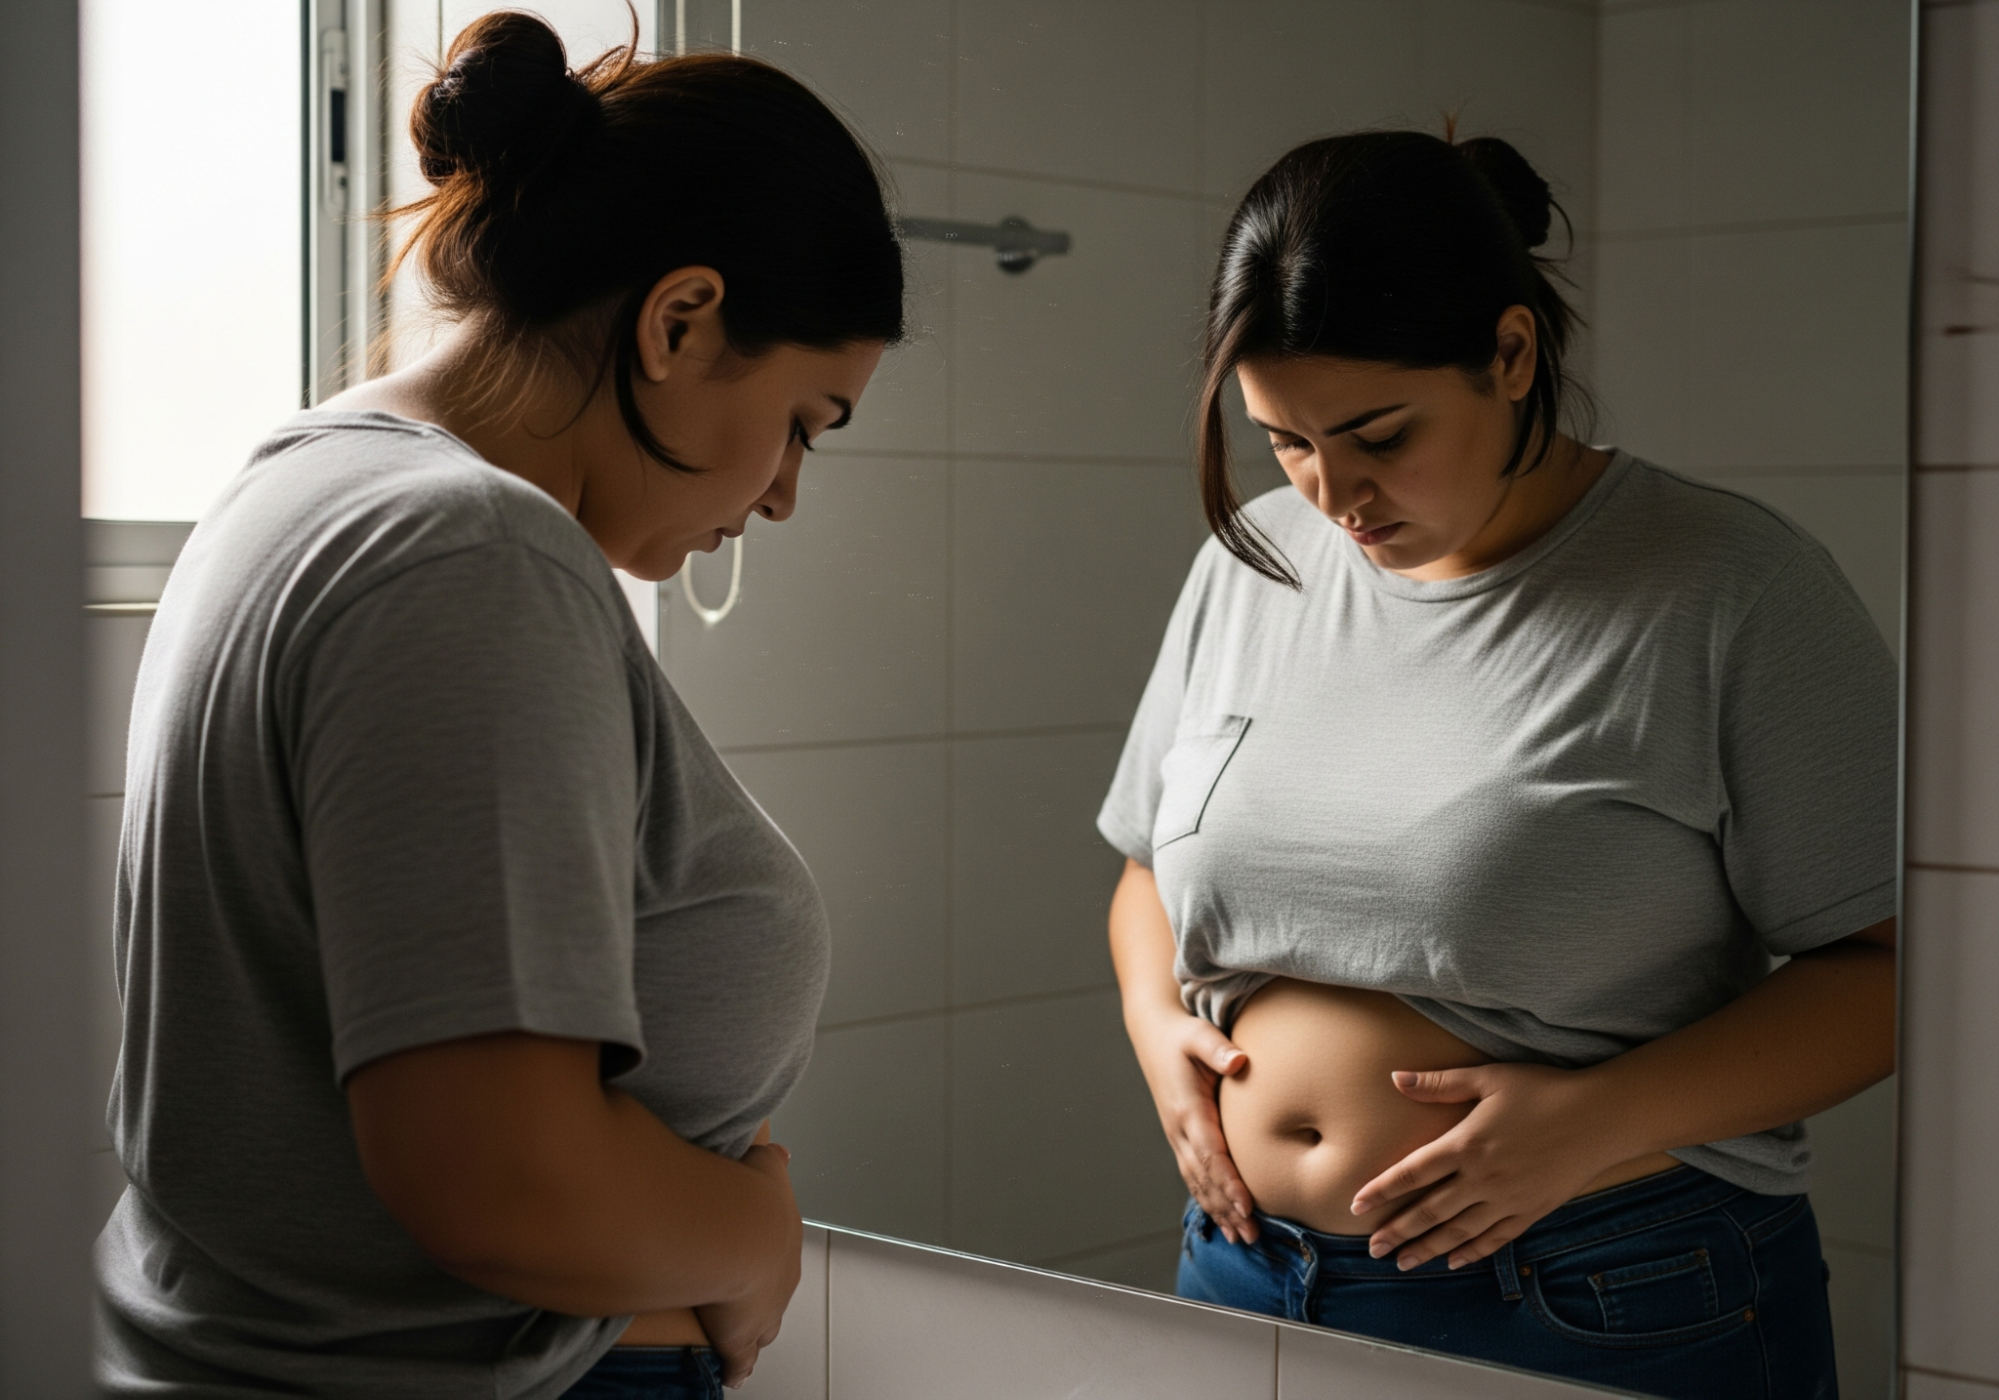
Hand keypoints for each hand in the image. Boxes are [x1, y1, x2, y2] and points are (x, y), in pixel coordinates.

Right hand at [695, 1142, 800, 1387]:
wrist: (737, 1234)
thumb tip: (783, 1153)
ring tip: (738, 1328)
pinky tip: (733, 1373)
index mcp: (785, 1237)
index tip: (757, 1255)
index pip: (781, 1251)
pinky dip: (738, 1367)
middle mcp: (781, 1276)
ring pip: (764, 1325)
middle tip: (747, 1293)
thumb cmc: (748, 1198)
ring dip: (754, 1325)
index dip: (768, 1254)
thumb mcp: (766, 1166)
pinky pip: (741, 1359)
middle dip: (764, 1291)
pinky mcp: (741, 1339)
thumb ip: (773, 1160)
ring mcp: (765, 1310)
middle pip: (776, 1290)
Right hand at [1128, 1007, 1258, 1243]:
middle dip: (1227, 1208)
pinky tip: (1224, 1218)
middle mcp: (1180, 1129)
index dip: (1228, 1181)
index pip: (1210, 1153)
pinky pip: (1194, 1175)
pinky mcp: (1181, 1138)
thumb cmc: (1181, 1035)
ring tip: (1241, 1238)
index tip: (1246, 1205)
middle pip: (1204, 1177)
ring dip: (1218, 1211)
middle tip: (1251, 1235)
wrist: (1154, 1035)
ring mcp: (1178, 1136)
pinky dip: (1208, 1200)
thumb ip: (1218, 1049)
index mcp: (1188, 1108)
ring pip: (1198, 1182)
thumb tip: (1239, 1061)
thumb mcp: (1199, 1034)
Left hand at [1349, 1063, 1626, 1271]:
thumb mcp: (1489, 1078)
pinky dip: (1473, 1251)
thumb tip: (1396, 1078)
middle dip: (1398, 1231)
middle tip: (1372, 1248)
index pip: (1413, 1172)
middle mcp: (1483, 1177)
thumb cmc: (1543, 1090)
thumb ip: (1440, 1083)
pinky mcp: (1532, 1210)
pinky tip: (1454, 1261)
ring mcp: (1508, 1198)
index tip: (1357, 1205)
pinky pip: (1496, 1238)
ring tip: (1403, 1263)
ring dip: (1428, 1248)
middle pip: (1430, 1210)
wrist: (1600, 1117)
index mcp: (1467, 1143)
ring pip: (1459, 1231)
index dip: (1383, 1190)